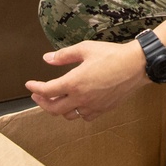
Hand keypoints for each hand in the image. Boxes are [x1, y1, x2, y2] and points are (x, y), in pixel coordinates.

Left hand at [25, 40, 150, 121]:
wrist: (136, 66)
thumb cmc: (111, 54)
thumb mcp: (85, 48)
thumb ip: (63, 55)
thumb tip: (47, 58)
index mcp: (74, 82)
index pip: (48, 91)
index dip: (36, 89)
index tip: (29, 85)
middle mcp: (81, 98)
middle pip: (54, 109)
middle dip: (42, 102)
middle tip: (37, 95)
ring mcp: (93, 106)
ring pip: (69, 115)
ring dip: (58, 109)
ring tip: (55, 100)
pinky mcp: (103, 109)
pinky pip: (85, 116)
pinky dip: (77, 112)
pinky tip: (76, 104)